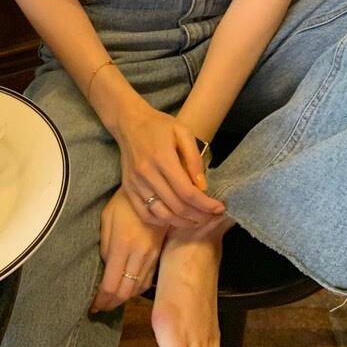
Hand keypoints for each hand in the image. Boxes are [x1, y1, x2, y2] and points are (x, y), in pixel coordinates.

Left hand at [90, 186, 165, 312]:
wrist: (153, 193)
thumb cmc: (123, 203)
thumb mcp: (107, 219)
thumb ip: (105, 245)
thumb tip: (105, 267)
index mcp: (122, 245)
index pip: (110, 284)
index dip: (101, 299)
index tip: (93, 306)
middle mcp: (138, 255)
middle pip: (125, 291)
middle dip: (111, 303)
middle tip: (101, 307)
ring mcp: (150, 256)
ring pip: (137, 289)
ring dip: (123, 299)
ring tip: (112, 301)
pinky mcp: (157, 255)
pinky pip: (147, 280)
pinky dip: (136, 290)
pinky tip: (128, 291)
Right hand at [115, 104, 224, 228]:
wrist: (129, 123)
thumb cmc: (159, 126)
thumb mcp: (182, 132)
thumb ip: (194, 158)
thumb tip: (202, 186)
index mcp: (162, 158)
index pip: (187, 192)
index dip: (205, 205)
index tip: (219, 208)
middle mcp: (147, 174)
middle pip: (176, 206)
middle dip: (198, 216)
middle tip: (212, 217)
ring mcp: (135, 184)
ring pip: (162, 214)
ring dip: (182, 223)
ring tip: (198, 221)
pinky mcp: (128, 189)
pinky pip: (145, 214)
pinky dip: (162, 222)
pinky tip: (176, 218)